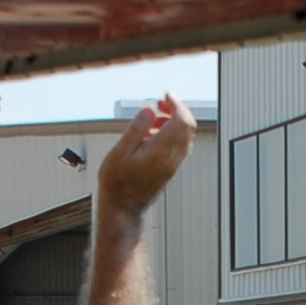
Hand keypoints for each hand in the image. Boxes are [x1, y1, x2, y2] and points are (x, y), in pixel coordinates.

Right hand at [97, 92, 194, 214]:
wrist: (122, 209)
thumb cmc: (117, 183)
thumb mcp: (120, 151)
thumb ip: (137, 128)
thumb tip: (150, 111)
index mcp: (162, 150)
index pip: (182, 121)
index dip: (177, 104)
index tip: (166, 95)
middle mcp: (172, 157)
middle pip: (188, 127)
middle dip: (177, 110)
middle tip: (161, 103)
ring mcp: (172, 165)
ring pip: (185, 136)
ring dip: (173, 121)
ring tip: (153, 118)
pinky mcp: (169, 170)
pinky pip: (178, 146)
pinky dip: (171, 133)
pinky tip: (152, 135)